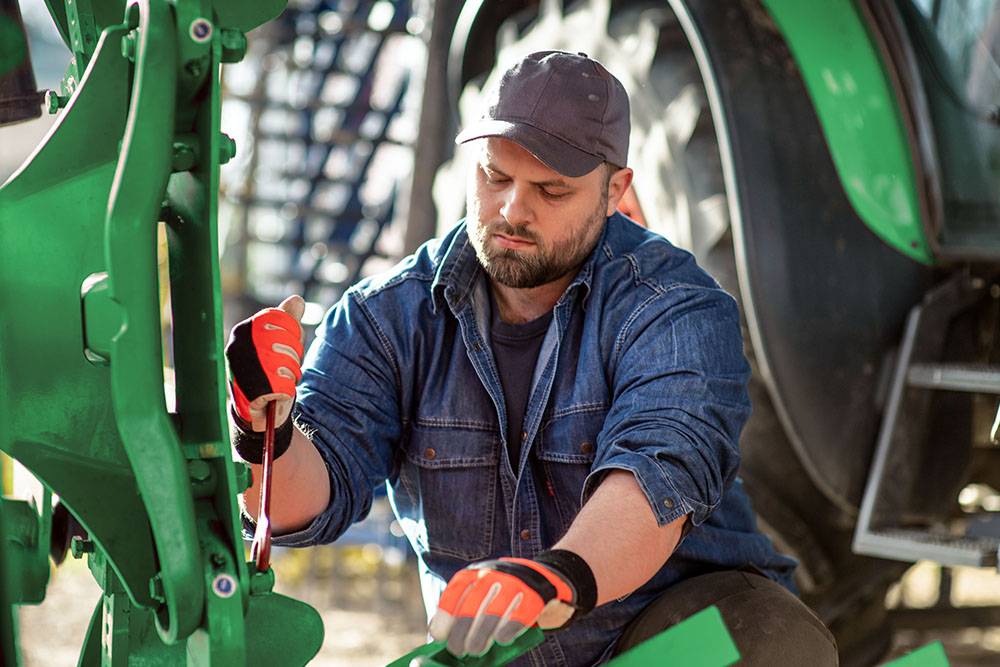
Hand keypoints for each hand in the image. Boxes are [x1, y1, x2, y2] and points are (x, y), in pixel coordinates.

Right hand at [225, 295, 304, 430]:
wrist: (257, 409)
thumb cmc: (268, 371)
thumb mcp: (280, 342)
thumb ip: (288, 321)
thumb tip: (298, 300)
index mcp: (243, 331)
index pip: (282, 320)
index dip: (292, 335)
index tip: (286, 346)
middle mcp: (237, 346)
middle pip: (287, 341)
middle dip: (293, 356)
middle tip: (284, 367)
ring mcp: (241, 368)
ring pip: (287, 364)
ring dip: (291, 375)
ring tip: (278, 380)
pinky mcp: (250, 392)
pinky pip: (285, 386)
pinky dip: (287, 392)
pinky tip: (275, 394)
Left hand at [429, 552, 594, 656]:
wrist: (551, 579)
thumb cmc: (509, 596)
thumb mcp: (486, 595)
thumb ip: (466, 611)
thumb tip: (442, 638)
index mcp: (478, 572)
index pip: (456, 591)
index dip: (445, 614)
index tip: (440, 636)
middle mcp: (494, 573)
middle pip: (472, 605)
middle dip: (462, 631)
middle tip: (459, 650)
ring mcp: (515, 582)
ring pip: (492, 613)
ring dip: (481, 635)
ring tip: (476, 649)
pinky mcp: (534, 595)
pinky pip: (517, 616)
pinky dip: (507, 630)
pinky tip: (502, 639)